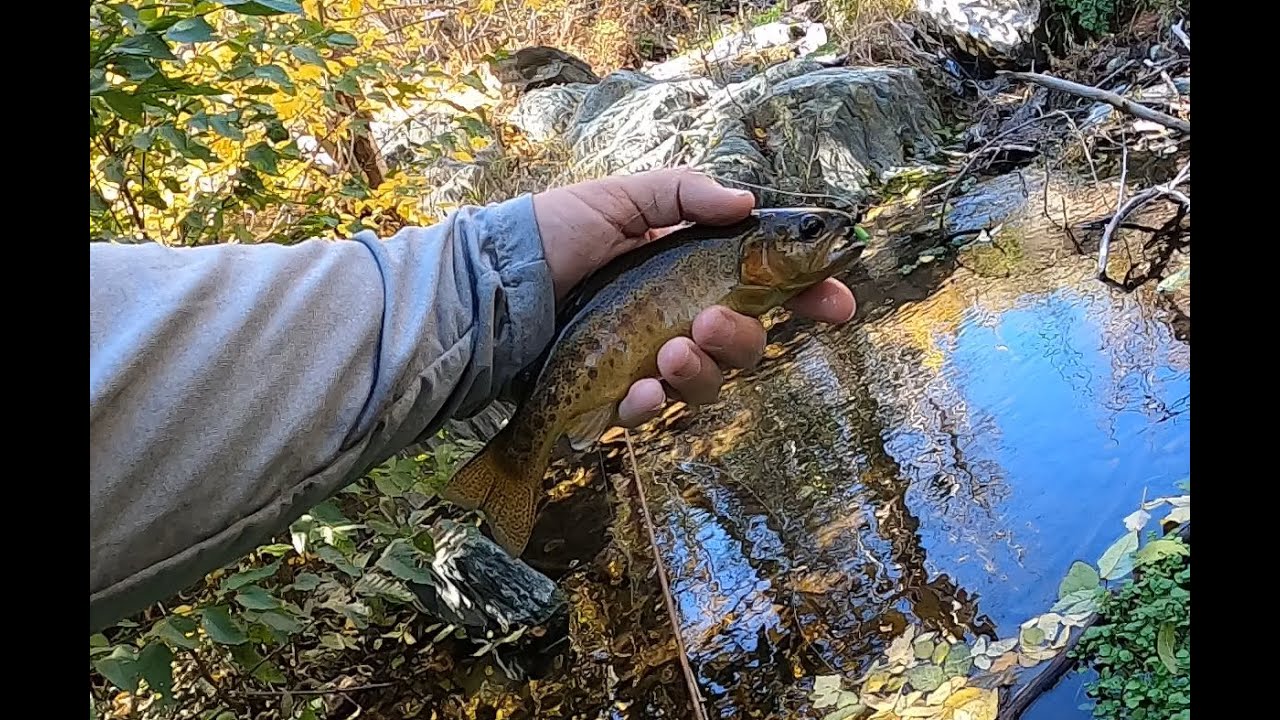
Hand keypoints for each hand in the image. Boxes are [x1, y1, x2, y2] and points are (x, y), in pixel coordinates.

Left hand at [532, 167, 856, 427]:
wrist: (492, 287)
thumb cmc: (553, 236)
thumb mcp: (618, 199)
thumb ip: (683, 194)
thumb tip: (746, 203)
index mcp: (693, 269)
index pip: (770, 287)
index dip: (811, 296)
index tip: (838, 304)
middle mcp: (682, 317)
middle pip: (748, 344)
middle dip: (742, 338)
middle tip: (709, 320)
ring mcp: (652, 361)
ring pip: (710, 383)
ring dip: (701, 371)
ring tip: (669, 351)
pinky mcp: (617, 396)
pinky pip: (656, 412)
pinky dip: (653, 404)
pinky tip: (638, 390)